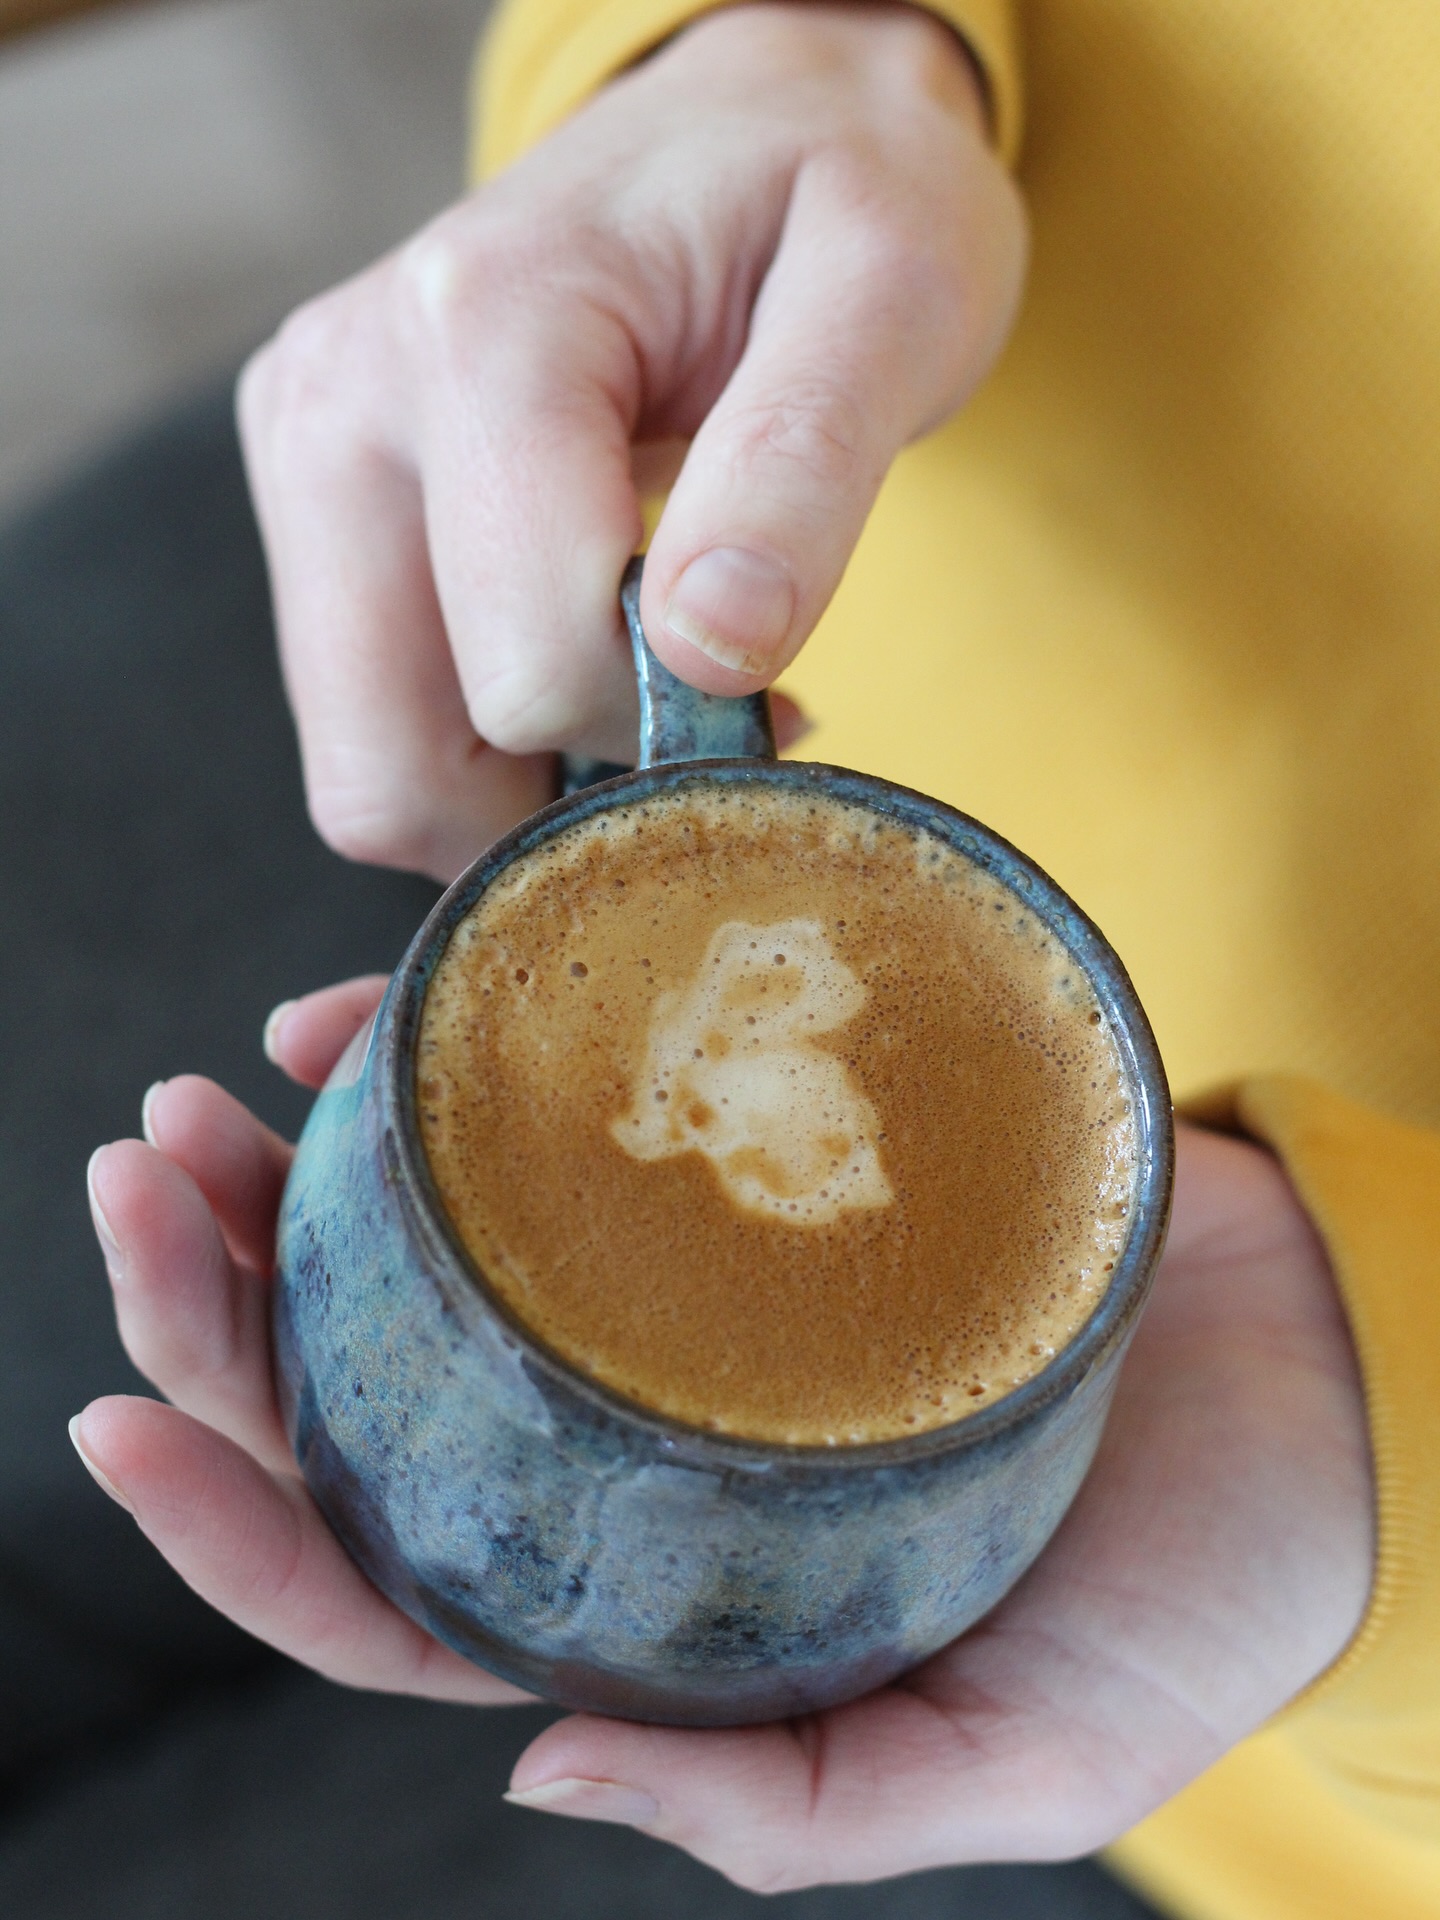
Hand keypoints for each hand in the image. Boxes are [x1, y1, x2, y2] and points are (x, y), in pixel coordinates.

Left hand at [77, 983, 1371, 1887]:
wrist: (1325, 1401)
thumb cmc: (1184, 1600)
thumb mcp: (1004, 1761)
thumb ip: (784, 1807)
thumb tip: (525, 1769)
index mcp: (654, 1597)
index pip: (381, 1588)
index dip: (229, 1524)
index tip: (116, 1417)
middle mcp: (633, 1444)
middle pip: (368, 1393)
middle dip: (216, 1306)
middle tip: (139, 1180)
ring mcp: (684, 1307)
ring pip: (432, 1250)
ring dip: (298, 1177)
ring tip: (207, 1097)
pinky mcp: (761, 1181)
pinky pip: (571, 1119)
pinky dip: (462, 1066)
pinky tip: (383, 1014)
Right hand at [238, 3, 1025, 879]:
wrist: (755, 119)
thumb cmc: (836, 194)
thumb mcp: (892, 293)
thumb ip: (801, 470)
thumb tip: (707, 654)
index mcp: (479, 329)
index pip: (527, 667)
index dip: (665, 730)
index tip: (777, 696)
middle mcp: (343, 399)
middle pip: (393, 764)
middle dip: (566, 801)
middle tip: (698, 738)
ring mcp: (308, 456)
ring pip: (369, 771)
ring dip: (523, 790)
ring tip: (646, 697)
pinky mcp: (313, 504)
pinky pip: (375, 726)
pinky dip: (487, 753)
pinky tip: (585, 671)